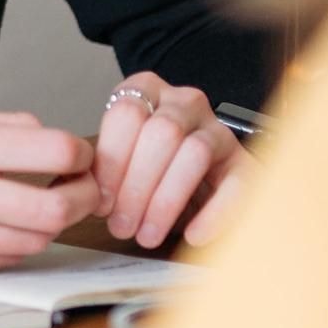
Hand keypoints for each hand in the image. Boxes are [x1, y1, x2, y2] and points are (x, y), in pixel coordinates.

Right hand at [0, 112, 96, 275]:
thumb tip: (46, 138)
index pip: (52, 150)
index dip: (78, 153)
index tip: (76, 154)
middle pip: (55, 207)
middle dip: (82, 197)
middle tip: (81, 187)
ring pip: (33, 240)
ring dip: (47, 224)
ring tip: (37, 205)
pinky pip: (0, 261)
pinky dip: (11, 244)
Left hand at [91, 74, 247, 249]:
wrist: (202, 173)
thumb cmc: (150, 165)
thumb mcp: (122, 157)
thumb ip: (103, 168)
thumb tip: (81, 196)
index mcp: (148, 91)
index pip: (126, 113)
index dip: (110, 161)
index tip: (100, 202)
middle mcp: (185, 102)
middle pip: (161, 133)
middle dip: (136, 186)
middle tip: (121, 226)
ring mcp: (218, 129)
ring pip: (194, 153)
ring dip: (166, 201)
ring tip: (147, 235)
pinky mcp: (245, 162)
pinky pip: (236, 183)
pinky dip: (214, 213)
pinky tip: (194, 235)